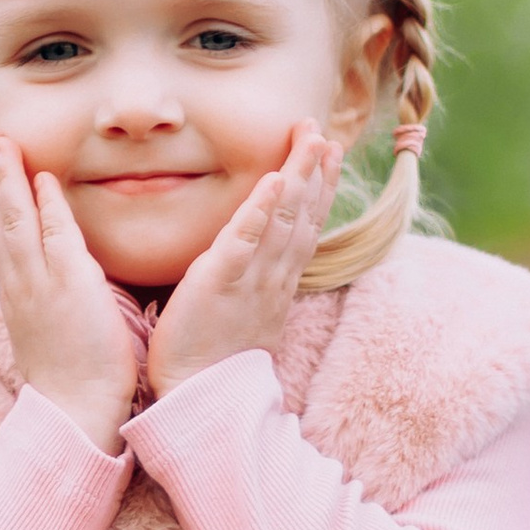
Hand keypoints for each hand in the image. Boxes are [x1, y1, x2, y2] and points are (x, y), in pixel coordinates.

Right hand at [0, 129, 139, 451]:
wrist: (74, 413)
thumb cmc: (70, 378)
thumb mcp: (47, 331)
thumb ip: (47, 300)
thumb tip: (51, 284)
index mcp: (16, 293)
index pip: (0, 235)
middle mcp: (20, 284)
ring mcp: (40, 285)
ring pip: (16, 222)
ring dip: (8, 178)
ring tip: (1, 141)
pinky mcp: (70, 289)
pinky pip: (55, 239)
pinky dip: (47, 208)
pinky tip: (43, 180)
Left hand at [144, 125, 340, 398]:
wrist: (201, 398)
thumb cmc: (214, 356)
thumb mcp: (244, 310)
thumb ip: (253, 278)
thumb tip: (255, 254)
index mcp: (277, 281)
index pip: (304, 225)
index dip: (318, 186)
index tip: (328, 149)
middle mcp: (272, 276)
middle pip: (301, 215)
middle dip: (314, 171)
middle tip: (321, 131)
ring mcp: (251, 279)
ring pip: (282, 221)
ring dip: (298, 178)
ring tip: (310, 141)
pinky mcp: (221, 283)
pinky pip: (244, 243)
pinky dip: (259, 211)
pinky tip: (272, 183)